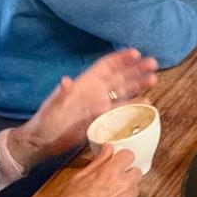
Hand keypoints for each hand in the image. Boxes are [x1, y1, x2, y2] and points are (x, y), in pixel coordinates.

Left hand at [14, 48, 157, 167]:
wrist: (43, 143)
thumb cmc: (46, 121)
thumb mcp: (53, 106)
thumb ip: (61, 94)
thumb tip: (66, 80)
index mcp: (85, 84)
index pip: (106, 66)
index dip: (120, 59)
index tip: (136, 53)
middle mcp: (96, 92)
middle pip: (120, 76)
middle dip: (136, 69)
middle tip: (153, 63)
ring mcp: (100, 106)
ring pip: (124, 91)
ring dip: (138, 85)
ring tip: (153, 79)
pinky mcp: (102, 120)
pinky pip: (121, 110)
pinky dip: (134, 106)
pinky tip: (146, 103)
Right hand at [46, 145, 141, 196]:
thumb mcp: (78, 179)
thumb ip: (97, 163)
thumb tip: (108, 150)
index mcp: (111, 173)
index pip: (129, 155)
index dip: (122, 158)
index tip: (117, 162)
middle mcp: (123, 186)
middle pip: (136, 172)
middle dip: (127, 174)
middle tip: (113, 180)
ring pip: (134, 190)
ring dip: (126, 191)